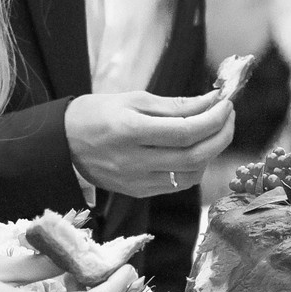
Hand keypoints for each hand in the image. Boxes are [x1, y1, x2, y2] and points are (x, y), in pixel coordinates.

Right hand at [64, 90, 234, 198]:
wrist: (63, 143)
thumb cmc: (97, 114)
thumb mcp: (133, 99)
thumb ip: (175, 105)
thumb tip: (211, 102)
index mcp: (131, 131)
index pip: (187, 131)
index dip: (214, 118)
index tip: (226, 103)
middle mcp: (135, 161)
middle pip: (195, 156)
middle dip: (221, 136)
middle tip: (227, 116)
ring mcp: (137, 181)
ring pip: (191, 174)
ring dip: (211, 153)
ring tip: (213, 131)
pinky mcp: (138, 192)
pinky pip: (178, 184)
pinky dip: (194, 167)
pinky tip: (195, 149)